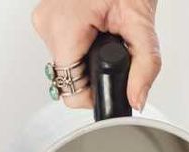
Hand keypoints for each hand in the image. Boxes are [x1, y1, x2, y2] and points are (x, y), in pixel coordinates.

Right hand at [32, 0, 160, 110]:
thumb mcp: (141, 21)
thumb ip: (145, 65)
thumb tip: (137, 98)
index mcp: (62, 28)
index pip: (70, 91)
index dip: (95, 93)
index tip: (110, 82)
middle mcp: (46, 25)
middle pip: (69, 76)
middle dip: (93, 68)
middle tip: (112, 43)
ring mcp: (43, 19)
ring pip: (66, 61)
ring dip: (87, 54)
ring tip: (105, 30)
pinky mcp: (46, 16)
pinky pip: (63, 44)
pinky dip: (82, 42)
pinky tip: (94, 26)